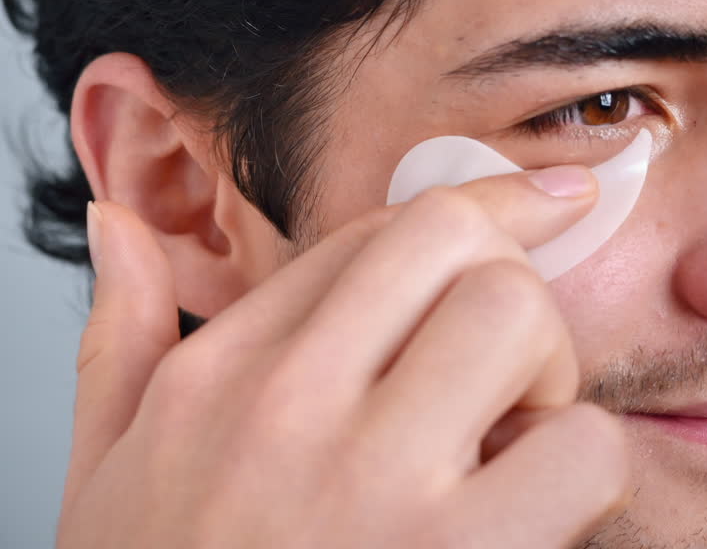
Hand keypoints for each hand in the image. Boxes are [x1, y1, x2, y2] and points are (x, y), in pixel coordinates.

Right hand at [57, 167, 628, 547]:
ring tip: (512, 451)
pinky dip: (584, 474)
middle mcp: (286, 410)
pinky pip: (581, 448)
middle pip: (457, 245)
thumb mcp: (109, 479)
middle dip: (512, 287)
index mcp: (216, 381)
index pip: (376, 233)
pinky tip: (533, 520)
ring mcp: (372, 484)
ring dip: (550, 377)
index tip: (548, 202)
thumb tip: (118, 224)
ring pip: (519, 317)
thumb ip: (119, 343)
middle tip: (510, 375)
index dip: (481, 209)